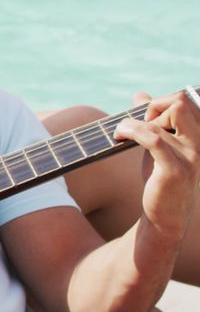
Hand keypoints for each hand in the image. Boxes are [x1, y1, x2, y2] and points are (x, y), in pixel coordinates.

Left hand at [114, 90, 199, 239]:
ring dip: (133, 122)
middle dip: (154, 107)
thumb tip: (139, 95)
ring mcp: (190, 157)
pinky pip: (153, 139)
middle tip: (136, 124)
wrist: (165, 216)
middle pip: (180, 103)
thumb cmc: (161, 178)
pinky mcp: (174, 170)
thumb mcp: (158, 146)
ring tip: (120, 131)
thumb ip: (152, 120)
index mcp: (199, 135)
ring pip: (161, 121)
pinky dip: (132, 131)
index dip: (161, 102)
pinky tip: (119, 136)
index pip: (185, 100)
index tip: (145, 118)